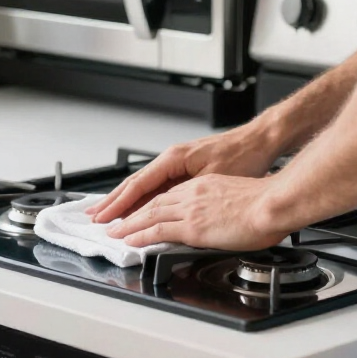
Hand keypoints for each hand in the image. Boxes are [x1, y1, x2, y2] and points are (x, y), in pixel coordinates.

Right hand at [88, 123, 280, 224]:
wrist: (261, 141)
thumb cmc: (242, 155)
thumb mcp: (212, 180)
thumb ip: (186, 197)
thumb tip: (164, 214)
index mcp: (173, 159)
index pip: (138, 185)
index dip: (119, 204)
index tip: (105, 217)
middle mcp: (172, 159)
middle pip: (135, 183)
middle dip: (114, 202)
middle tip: (94, 217)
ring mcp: (179, 164)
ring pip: (146, 186)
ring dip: (127, 201)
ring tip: (109, 214)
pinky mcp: (188, 170)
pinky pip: (160, 187)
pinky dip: (146, 198)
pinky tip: (140, 209)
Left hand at [105, 173, 291, 250]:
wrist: (272, 203)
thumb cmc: (267, 202)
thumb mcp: (240, 197)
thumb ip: (226, 205)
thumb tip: (227, 218)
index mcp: (205, 185)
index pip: (171, 194)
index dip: (153, 203)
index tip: (142, 210)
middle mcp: (193, 193)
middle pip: (155, 202)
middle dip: (133, 211)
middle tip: (116, 219)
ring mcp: (191, 209)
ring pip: (150, 214)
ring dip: (130, 224)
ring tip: (115, 232)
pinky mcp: (192, 226)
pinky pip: (158, 230)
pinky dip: (140, 235)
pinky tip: (130, 240)